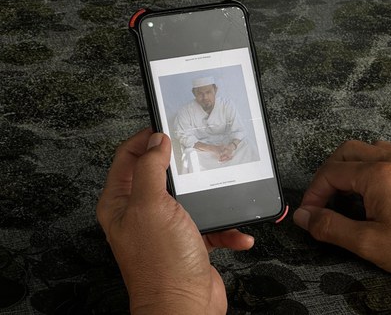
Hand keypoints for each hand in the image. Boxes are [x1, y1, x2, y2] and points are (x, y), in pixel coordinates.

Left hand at [97, 129, 253, 313]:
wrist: (185, 308)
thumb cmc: (162, 263)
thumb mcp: (151, 206)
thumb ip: (151, 169)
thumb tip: (156, 140)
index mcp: (121, 202)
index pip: (127, 157)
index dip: (145, 139)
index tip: (166, 128)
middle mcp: (141, 212)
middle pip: (160, 173)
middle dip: (182, 164)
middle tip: (198, 152)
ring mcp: (167, 226)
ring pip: (189, 196)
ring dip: (210, 196)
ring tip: (222, 189)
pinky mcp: (190, 240)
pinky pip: (211, 224)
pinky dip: (226, 228)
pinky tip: (237, 233)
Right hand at [293, 140, 390, 306]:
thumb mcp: (371, 245)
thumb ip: (332, 227)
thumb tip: (304, 216)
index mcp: (379, 176)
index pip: (332, 173)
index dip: (314, 192)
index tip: (310, 212)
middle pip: (348, 151)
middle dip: (329, 172)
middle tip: (323, 197)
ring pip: (373, 149)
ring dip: (353, 165)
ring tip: (350, 192)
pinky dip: (377, 167)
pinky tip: (382, 191)